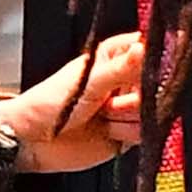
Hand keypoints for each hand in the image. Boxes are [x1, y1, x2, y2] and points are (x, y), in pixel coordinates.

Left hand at [2, 32, 145, 172]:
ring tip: (101, 116)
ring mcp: (130, 105)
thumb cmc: (49, 104)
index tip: (139, 74)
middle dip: (134, 97)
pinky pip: (146, 131)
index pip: (152, 49)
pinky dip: (127, 133)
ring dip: (126, 117)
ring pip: (152, 110)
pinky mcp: (130, 130)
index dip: (152, 62)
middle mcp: (128, 78)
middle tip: (108, 101)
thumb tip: (144, 49)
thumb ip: (120, 68)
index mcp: (117, 55)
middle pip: (157, 84)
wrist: (33, 142)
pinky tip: (107, 130)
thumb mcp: (87, 82)